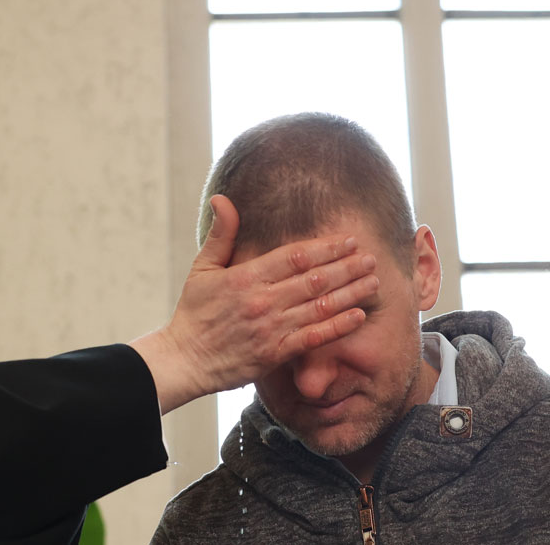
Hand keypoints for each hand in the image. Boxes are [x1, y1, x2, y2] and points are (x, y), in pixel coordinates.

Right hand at [130, 195, 378, 413]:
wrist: (185, 360)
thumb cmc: (193, 313)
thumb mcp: (201, 268)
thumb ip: (221, 234)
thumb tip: (222, 198)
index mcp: (245, 276)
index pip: (295, 256)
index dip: (326, 247)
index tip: (349, 240)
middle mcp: (262, 300)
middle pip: (315, 279)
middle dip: (348, 266)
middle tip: (371, 257)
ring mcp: (271, 328)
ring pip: (320, 306)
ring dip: (351, 292)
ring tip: (374, 281)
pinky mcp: (275, 353)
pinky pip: (314, 338)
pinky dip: (339, 326)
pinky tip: (359, 315)